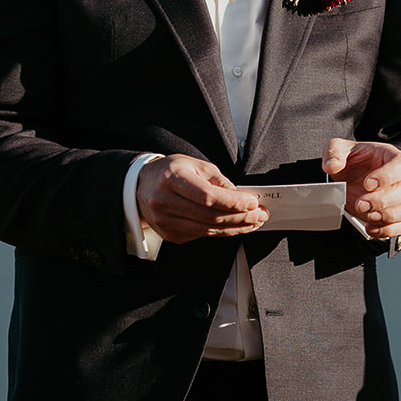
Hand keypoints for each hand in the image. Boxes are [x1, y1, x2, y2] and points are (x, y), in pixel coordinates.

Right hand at [137, 155, 268, 242]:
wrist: (140, 186)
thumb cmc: (170, 172)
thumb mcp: (194, 165)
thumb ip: (218, 180)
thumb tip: (241, 196)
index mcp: (172, 179)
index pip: (207, 196)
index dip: (233, 202)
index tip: (253, 202)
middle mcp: (165, 202)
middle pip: (210, 216)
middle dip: (240, 216)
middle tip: (260, 213)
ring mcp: (165, 222)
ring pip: (208, 229)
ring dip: (235, 228)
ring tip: (254, 222)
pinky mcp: (170, 234)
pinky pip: (201, 235)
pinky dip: (222, 232)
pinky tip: (236, 226)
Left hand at [322, 138, 400, 240]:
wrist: (350, 176)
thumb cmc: (350, 160)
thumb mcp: (337, 149)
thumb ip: (334, 153)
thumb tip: (332, 165)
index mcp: (389, 156)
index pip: (400, 164)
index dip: (387, 176)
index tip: (367, 184)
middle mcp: (400, 176)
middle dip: (381, 201)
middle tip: (360, 204)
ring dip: (390, 216)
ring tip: (369, 217)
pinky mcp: (398, 213)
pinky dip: (389, 230)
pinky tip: (370, 228)